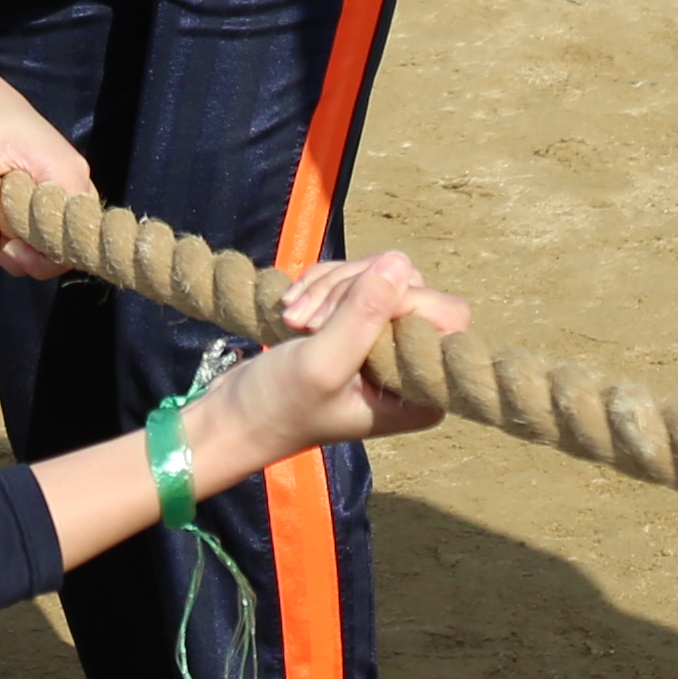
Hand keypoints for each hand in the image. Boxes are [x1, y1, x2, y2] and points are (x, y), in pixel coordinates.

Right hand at [190, 251, 467, 473]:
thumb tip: (399, 262)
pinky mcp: (358, 327)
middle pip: (410, 286)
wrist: (233, 415)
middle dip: (352, 291)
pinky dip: (320, 285)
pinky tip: (292, 309)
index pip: (444, 314)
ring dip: (330, 287)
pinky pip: (354, 278)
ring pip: (379, 275)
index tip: (339, 319)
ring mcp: (385, 344)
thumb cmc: (277, 406)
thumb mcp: (321, 364)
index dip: (397, 301)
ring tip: (294, 318)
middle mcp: (412, 366)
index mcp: (421, 393)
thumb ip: (363, 315)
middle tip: (306, 320)